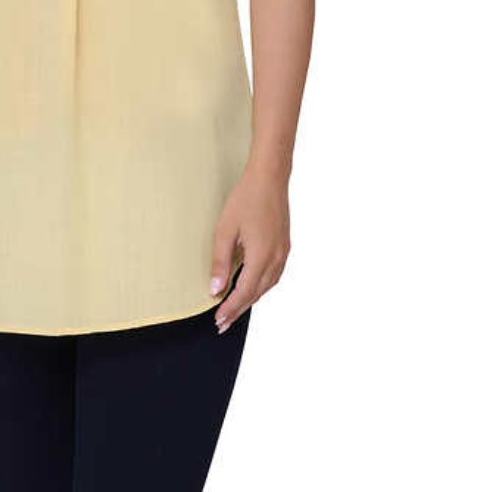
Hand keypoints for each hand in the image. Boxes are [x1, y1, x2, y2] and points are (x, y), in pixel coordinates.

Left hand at [209, 164, 290, 333]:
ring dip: (250, 298)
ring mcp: (283, 252)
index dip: (230, 309)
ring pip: (267, 286)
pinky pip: (273, 274)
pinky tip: (250, 285)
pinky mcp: (284, 246)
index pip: (244, 293)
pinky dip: (260, 285)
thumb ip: (220, 262)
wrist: (269, 178)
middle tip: (223, 322)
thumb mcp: (225, 230)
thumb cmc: (246, 199)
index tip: (218, 321)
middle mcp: (276, 258)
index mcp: (262, 257)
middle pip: (256, 293)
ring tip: (234, 308)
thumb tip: (215, 289)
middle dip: (239, 309)